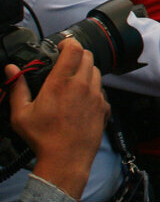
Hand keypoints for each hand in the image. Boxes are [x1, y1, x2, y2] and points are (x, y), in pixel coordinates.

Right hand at [7, 40, 109, 199]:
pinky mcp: (104, 106)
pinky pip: (101, 89)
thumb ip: (17, 88)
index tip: (62, 46)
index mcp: (61, 83)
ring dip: (86, 70)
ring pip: (96, 71)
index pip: (73, 49)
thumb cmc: (43, 137)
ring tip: (73, 80)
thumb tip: (11, 70)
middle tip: (66, 62)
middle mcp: (82, 85)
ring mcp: (96, 95)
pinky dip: (93, 88)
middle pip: (87, 56)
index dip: (69, 43)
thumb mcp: (21, 114)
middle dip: (77, 55)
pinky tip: (81, 99)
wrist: (66, 158)